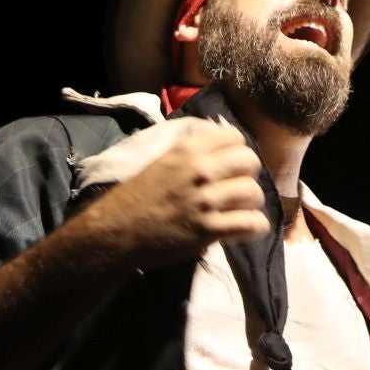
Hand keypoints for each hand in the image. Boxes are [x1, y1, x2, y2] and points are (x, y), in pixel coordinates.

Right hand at [77, 120, 268, 267]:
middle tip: (238, 187)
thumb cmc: (135, 197)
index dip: (238, 150)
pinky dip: (254, 226)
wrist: (115, 232)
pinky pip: (250, 223)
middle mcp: (199, 170)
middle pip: (250, 161)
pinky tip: (247, 228)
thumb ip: (190, 152)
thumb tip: (220, 143)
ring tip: (240, 210)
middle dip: (248, 175)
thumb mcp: (162, 161)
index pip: (234, 137)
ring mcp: (205, 200)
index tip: (232, 164)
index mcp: (186, 150)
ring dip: (251, 203)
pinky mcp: (208, 230)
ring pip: (253, 192)